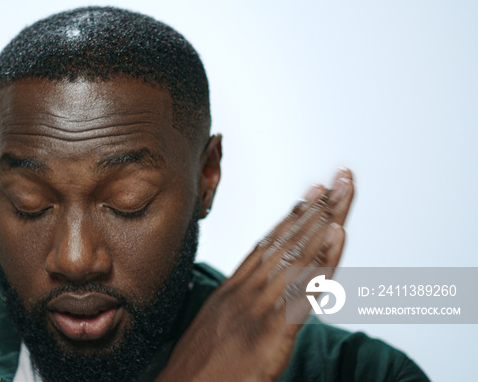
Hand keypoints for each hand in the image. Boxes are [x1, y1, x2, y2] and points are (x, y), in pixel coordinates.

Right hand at [158, 168, 354, 380]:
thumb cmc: (197, 370)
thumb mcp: (213, 329)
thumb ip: (232, 309)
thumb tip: (245, 299)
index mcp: (234, 291)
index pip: (268, 245)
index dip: (293, 217)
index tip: (312, 192)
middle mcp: (247, 291)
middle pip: (288, 240)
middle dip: (318, 208)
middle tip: (341, 178)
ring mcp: (259, 307)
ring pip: (298, 255)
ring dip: (325, 221)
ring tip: (343, 192)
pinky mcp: (273, 330)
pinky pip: (305, 290)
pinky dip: (323, 261)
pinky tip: (337, 237)